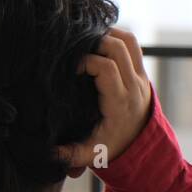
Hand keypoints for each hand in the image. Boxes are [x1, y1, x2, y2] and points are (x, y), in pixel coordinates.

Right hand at [56, 27, 152, 172]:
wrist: (143, 146)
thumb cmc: (113, 147)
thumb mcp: (92, 154)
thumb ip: (71, 155)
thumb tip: (47, 154)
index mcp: (120, 102)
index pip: (107, 68)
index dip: (87, 60)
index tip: (71, 67)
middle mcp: (133, 86)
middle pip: (117, 48)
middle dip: (95, 41)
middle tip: (77, 49)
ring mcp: (140, 77)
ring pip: (128, 41)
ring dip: (107, 35)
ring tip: (87, 42)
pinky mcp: (141, 72)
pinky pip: (132, 44)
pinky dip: (115, 37)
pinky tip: (98, 44)